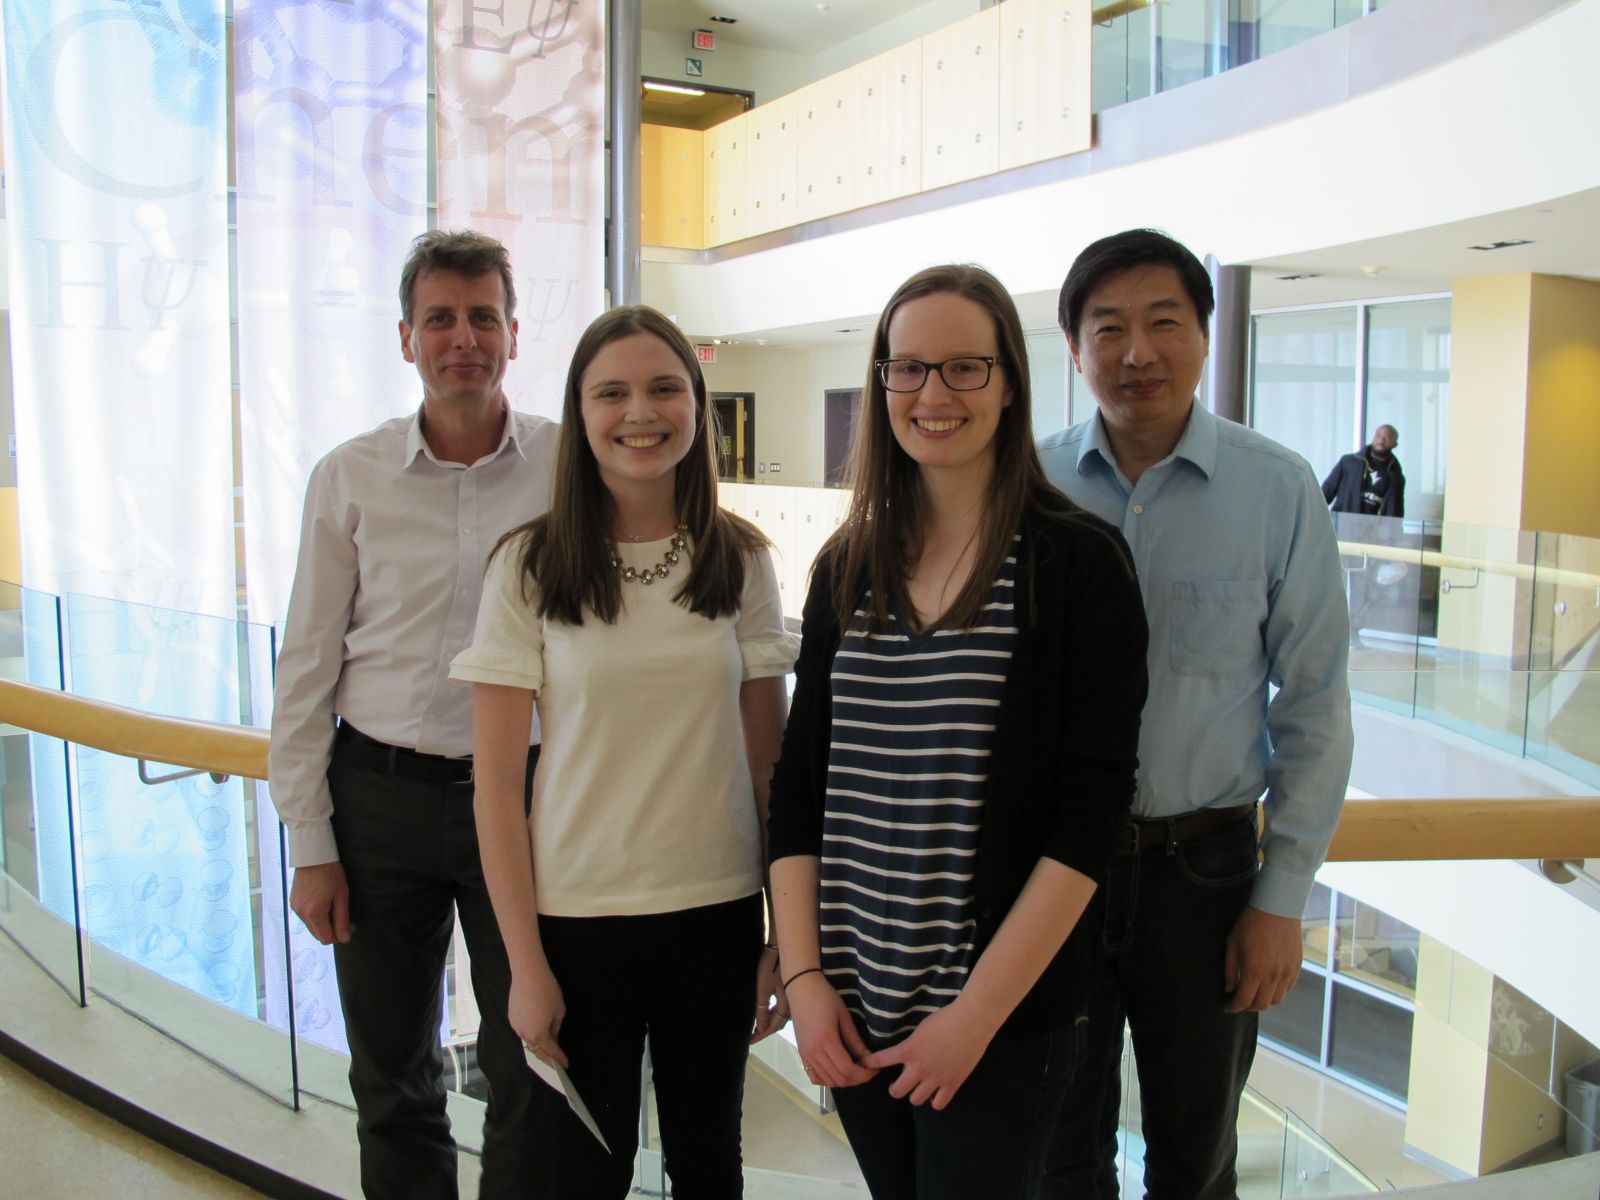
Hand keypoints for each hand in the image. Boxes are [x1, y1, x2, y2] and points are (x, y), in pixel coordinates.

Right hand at [289, 862, 352, 944]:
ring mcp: (295, 908)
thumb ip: (342, 919)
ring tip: (334, 907)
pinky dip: (316, 916)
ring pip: (312, 926)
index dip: (340, 936)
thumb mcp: (341, 896)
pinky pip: (306, 917)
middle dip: (333, 930)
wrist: (313, 855)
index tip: (351, 925)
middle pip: (318, 934)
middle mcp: (301, 914)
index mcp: (314, 914)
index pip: (326, 939)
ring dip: (324, 923)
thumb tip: (345, 938)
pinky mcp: (293, 902)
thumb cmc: (330, 873)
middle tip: (345, 918)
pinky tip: (324, 903)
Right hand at [510, 964, 568, 1069]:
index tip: (565, 1065)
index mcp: (538, 1034)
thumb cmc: (547, 991)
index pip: (550, 1051)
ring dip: (537, 1045)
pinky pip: (522, 1030)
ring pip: (528, 1040)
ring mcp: (515, 1026)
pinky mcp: (511, 1017)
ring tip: (547, 1047)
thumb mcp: (559, 1010)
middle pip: (536, 1050)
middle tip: (555, 1063)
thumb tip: (552, 1036)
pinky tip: (536, 1030)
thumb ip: (556, 1027)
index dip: (559, 1058)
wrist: (528, 974)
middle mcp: (524, 1034)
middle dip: (546, 1058)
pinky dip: (530, 1033)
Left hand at [751, 946, 788, 1043]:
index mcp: (786, 1005)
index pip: (773, 1026)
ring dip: (771, 1021)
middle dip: (767, 1030)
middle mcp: (792, 1003)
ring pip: (782, 1014)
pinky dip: (775, 1012)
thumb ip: (762, 1010)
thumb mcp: (762, 989)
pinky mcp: (790, 989)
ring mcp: (792, 996)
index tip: (751, 1041)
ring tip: (759, 1025)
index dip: (762, 1034)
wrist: (781, 946)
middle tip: (754, 1035)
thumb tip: (761, 1028)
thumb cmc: (770, 966)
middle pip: (779, 1022)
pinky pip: (783, 1006)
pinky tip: (768, 1010)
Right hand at [786, 971, 875, 1088]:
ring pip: (827, 1081)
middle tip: (868, 1071)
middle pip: (839, 1079)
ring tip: (856, 1071)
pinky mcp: (802, 1054)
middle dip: (857, 1079)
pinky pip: (815, 1077)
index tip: (875, 1070)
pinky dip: (828, 1080)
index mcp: (826, 1041)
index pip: (847, 1069)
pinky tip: (837, 1072)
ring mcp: (805, 1055)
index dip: (864, 1074)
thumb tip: (869, 1059)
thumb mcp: (844, 1016)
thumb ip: (855, 1041)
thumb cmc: (825, 997)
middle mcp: (814, 1052)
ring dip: (844, 1081)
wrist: (801, 989)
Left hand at [861, 999, 994, 1109]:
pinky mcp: (952, 1084)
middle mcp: (919, 1067)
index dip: (869, 1064)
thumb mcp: (922, 1028)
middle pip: (897, 1091)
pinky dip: (935, 1100)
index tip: (863, 1065)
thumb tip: (908, 1054)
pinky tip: (937, 1092)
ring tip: (921, 1087)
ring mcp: (936, 1078)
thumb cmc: (947, 1018)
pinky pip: (938, 1104)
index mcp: (909, 1050)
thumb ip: (912, 1044)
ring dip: (916, 1094)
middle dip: (896, 1088)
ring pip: (916, 1100)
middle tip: (900, 1083)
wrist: (971, 1021)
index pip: (881, 1060)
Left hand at [1224, 906, 1302, 1012]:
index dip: (1234, 1007)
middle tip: (1240, 1001)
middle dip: (1248, 1007)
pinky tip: (1269, 983)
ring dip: (1264, 1000)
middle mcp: (1272, 977)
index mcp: (1254, 972)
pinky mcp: (1297, 968)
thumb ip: (1230, 969)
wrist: (1277, 909)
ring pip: (1277, 1000)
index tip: (1228, 1007)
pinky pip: (1288, 988)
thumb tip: (1230, 988)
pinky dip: (1277, 991)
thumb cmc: (1250, 924)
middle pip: (1261, 1005)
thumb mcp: (1232, 944)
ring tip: (1255, 992)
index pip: (1244, 1001)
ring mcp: (1287, 973)